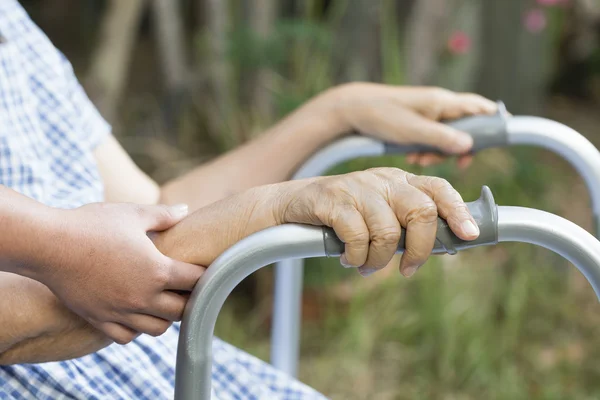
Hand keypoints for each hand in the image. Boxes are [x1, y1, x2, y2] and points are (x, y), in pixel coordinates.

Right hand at [28, 203, 204, 343]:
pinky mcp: (100, 319)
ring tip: (162, 301)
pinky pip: (127, 336)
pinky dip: (136, 329)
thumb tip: (185, 210)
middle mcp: (143, 297)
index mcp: (158, 271)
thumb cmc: (93, 225)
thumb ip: (164, 215)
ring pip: (157, 328)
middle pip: (182, 310)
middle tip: (184, 287)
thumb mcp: (133, 214)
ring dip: (165, 316)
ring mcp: (121, 312)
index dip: (203, 274)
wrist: (49, 244)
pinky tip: (134, 312)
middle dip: (188, 299)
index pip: (195, 281)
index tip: (202, 268)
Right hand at [276, 167, 478, 276]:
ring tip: (365, 267)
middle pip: (421, 211)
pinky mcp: (335, 200)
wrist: (293, 203)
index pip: (438, 188)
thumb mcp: (378, 211)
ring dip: (379, 261)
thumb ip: (405, 223)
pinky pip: (358, 237)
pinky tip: (347, 258)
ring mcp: (358, 187)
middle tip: (408, 270)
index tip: (470, 234)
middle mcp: (384, 180)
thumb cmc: (342, 214)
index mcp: (400, 180)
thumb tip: (440, 247)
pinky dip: (356, 257)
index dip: (458, 211)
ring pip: (388, 232)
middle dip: (420, 249)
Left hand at [326, 83, 497, 167]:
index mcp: (443, 102)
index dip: (495, 122)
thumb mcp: (412, 130)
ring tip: (418, 159)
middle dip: (458, 148)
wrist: (352, 109)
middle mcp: (439, 107)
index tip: (502, 140)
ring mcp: (429, 115)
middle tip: (441, 159)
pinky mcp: (417, 124)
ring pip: (447, 138)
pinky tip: (411, 157)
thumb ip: (441, 138)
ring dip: (437, 152)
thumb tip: (469, 145)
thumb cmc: (381, 114)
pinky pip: (431, 140)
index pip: (481, 108)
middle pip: (466, 128)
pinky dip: (425, 150)